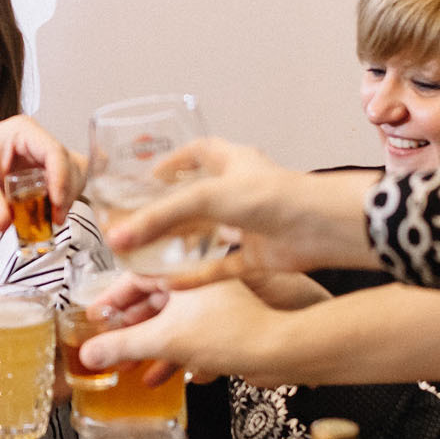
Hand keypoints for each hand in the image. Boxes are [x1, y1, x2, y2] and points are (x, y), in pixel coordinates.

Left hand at [0, 115, 82, 230]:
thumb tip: (4, 224)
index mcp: (23, 132)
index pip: (54, 151)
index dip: (61, 178)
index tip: (57, 204)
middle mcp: (38, 141)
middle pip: (70, 164)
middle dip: (66, 192)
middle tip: (55, 219)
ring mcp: (43, 156)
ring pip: (73, 174)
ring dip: (67, 197)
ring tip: (52, 219)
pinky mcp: (44, 171)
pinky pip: (65, 184)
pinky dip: (62, 200)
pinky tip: (51, 215)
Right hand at [79, 278, 282, 382]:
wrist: (281, 351)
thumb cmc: (231, 332)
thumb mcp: (165, 339)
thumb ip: (122, 345)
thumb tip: (88, 353)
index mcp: (181, 266)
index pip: (135, 274)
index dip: (112, 298)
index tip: (95, 316)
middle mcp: (198, 278)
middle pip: (152, 301)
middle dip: (128, 329)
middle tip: (107, 347)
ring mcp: (215, 302)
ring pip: (172, 322)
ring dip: (150, 347)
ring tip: (130, 369)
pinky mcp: (230, 323)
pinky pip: (194, 336)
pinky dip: (177, 354)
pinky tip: (167, 378)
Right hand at [103, 139, 379, 278]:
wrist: (321, 227)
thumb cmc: (273, 196)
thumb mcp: (206, 197)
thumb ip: (159, 217)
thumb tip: (117, 239)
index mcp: (232, 163)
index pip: (197, 153)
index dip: (172, 161)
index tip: (145, 176)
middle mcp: (240, 192)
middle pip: (195, 200)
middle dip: (167, 213)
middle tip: (135, 225)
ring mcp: (250, 225)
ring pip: (207, 237)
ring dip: (179, 248)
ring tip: (144, 257)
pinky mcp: (257, 255)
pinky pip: (220, 269)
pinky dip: (196, 277)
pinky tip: (170, 285)